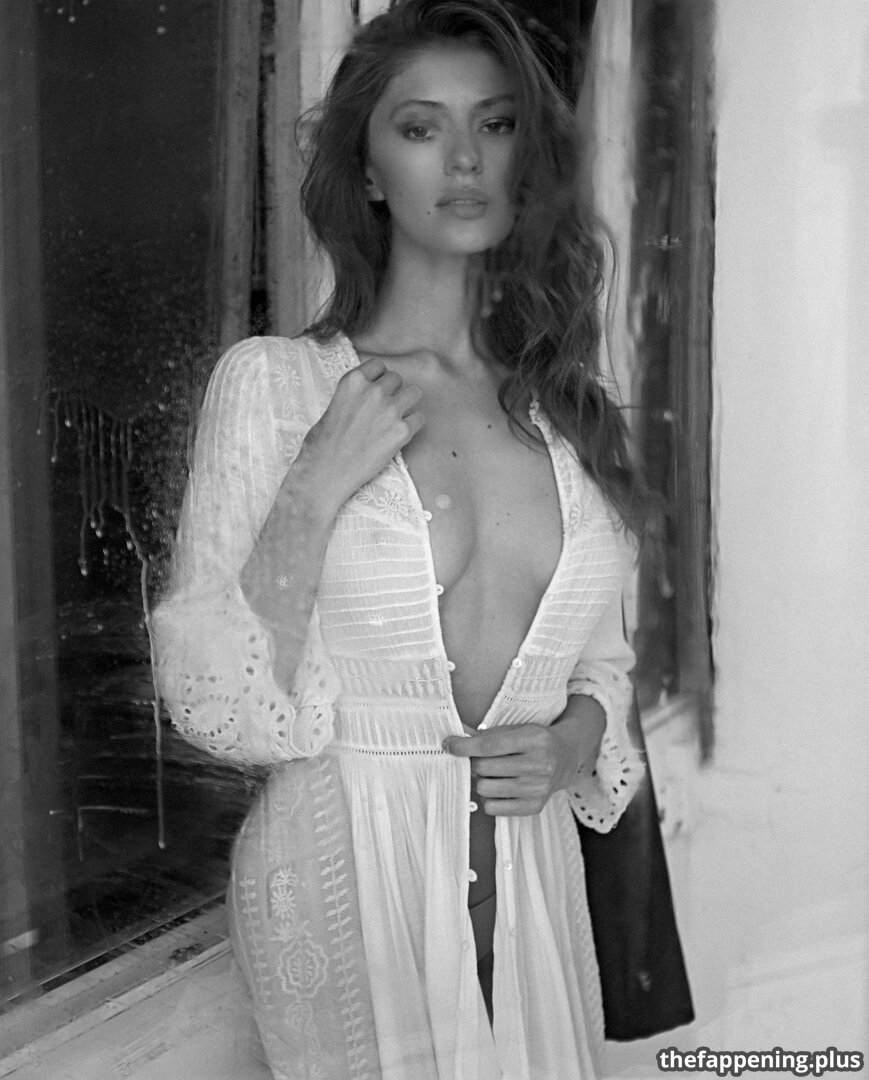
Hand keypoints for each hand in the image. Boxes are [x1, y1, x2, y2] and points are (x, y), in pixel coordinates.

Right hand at [300, 356, 423, 507]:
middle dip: (392, 392)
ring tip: (395, 419)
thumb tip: (369, 394)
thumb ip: (355, 393)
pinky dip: (412, 426)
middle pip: (397, 379)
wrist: (327, 470)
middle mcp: (374, 391)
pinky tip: (399, 435)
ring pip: (415, 393)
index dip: (378, 379)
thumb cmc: (323, 442)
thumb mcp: (334, 404)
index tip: (375, 391)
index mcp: (354, 381)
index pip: (379, 365)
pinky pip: (420, 418)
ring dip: (407, 404)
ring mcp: (390, 410)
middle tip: (383, 411)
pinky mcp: (401, 431)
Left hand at [443, 722, 584, 816]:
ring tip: (491, 773)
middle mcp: (538, 765)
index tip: (449, 745)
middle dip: (474, 763)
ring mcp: (537, 789)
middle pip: (484, 768)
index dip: (464, 747)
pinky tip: (499, 787)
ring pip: (485, 789)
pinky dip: (489, 797)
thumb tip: (456, 741)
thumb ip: (487, 735)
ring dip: (481, 780)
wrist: (566, 758)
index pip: (489, 746)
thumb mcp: (517, 729)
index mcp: (534, 740)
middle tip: (479, 760)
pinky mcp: (534, 807)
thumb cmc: (535, 741)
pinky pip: (493, 808)